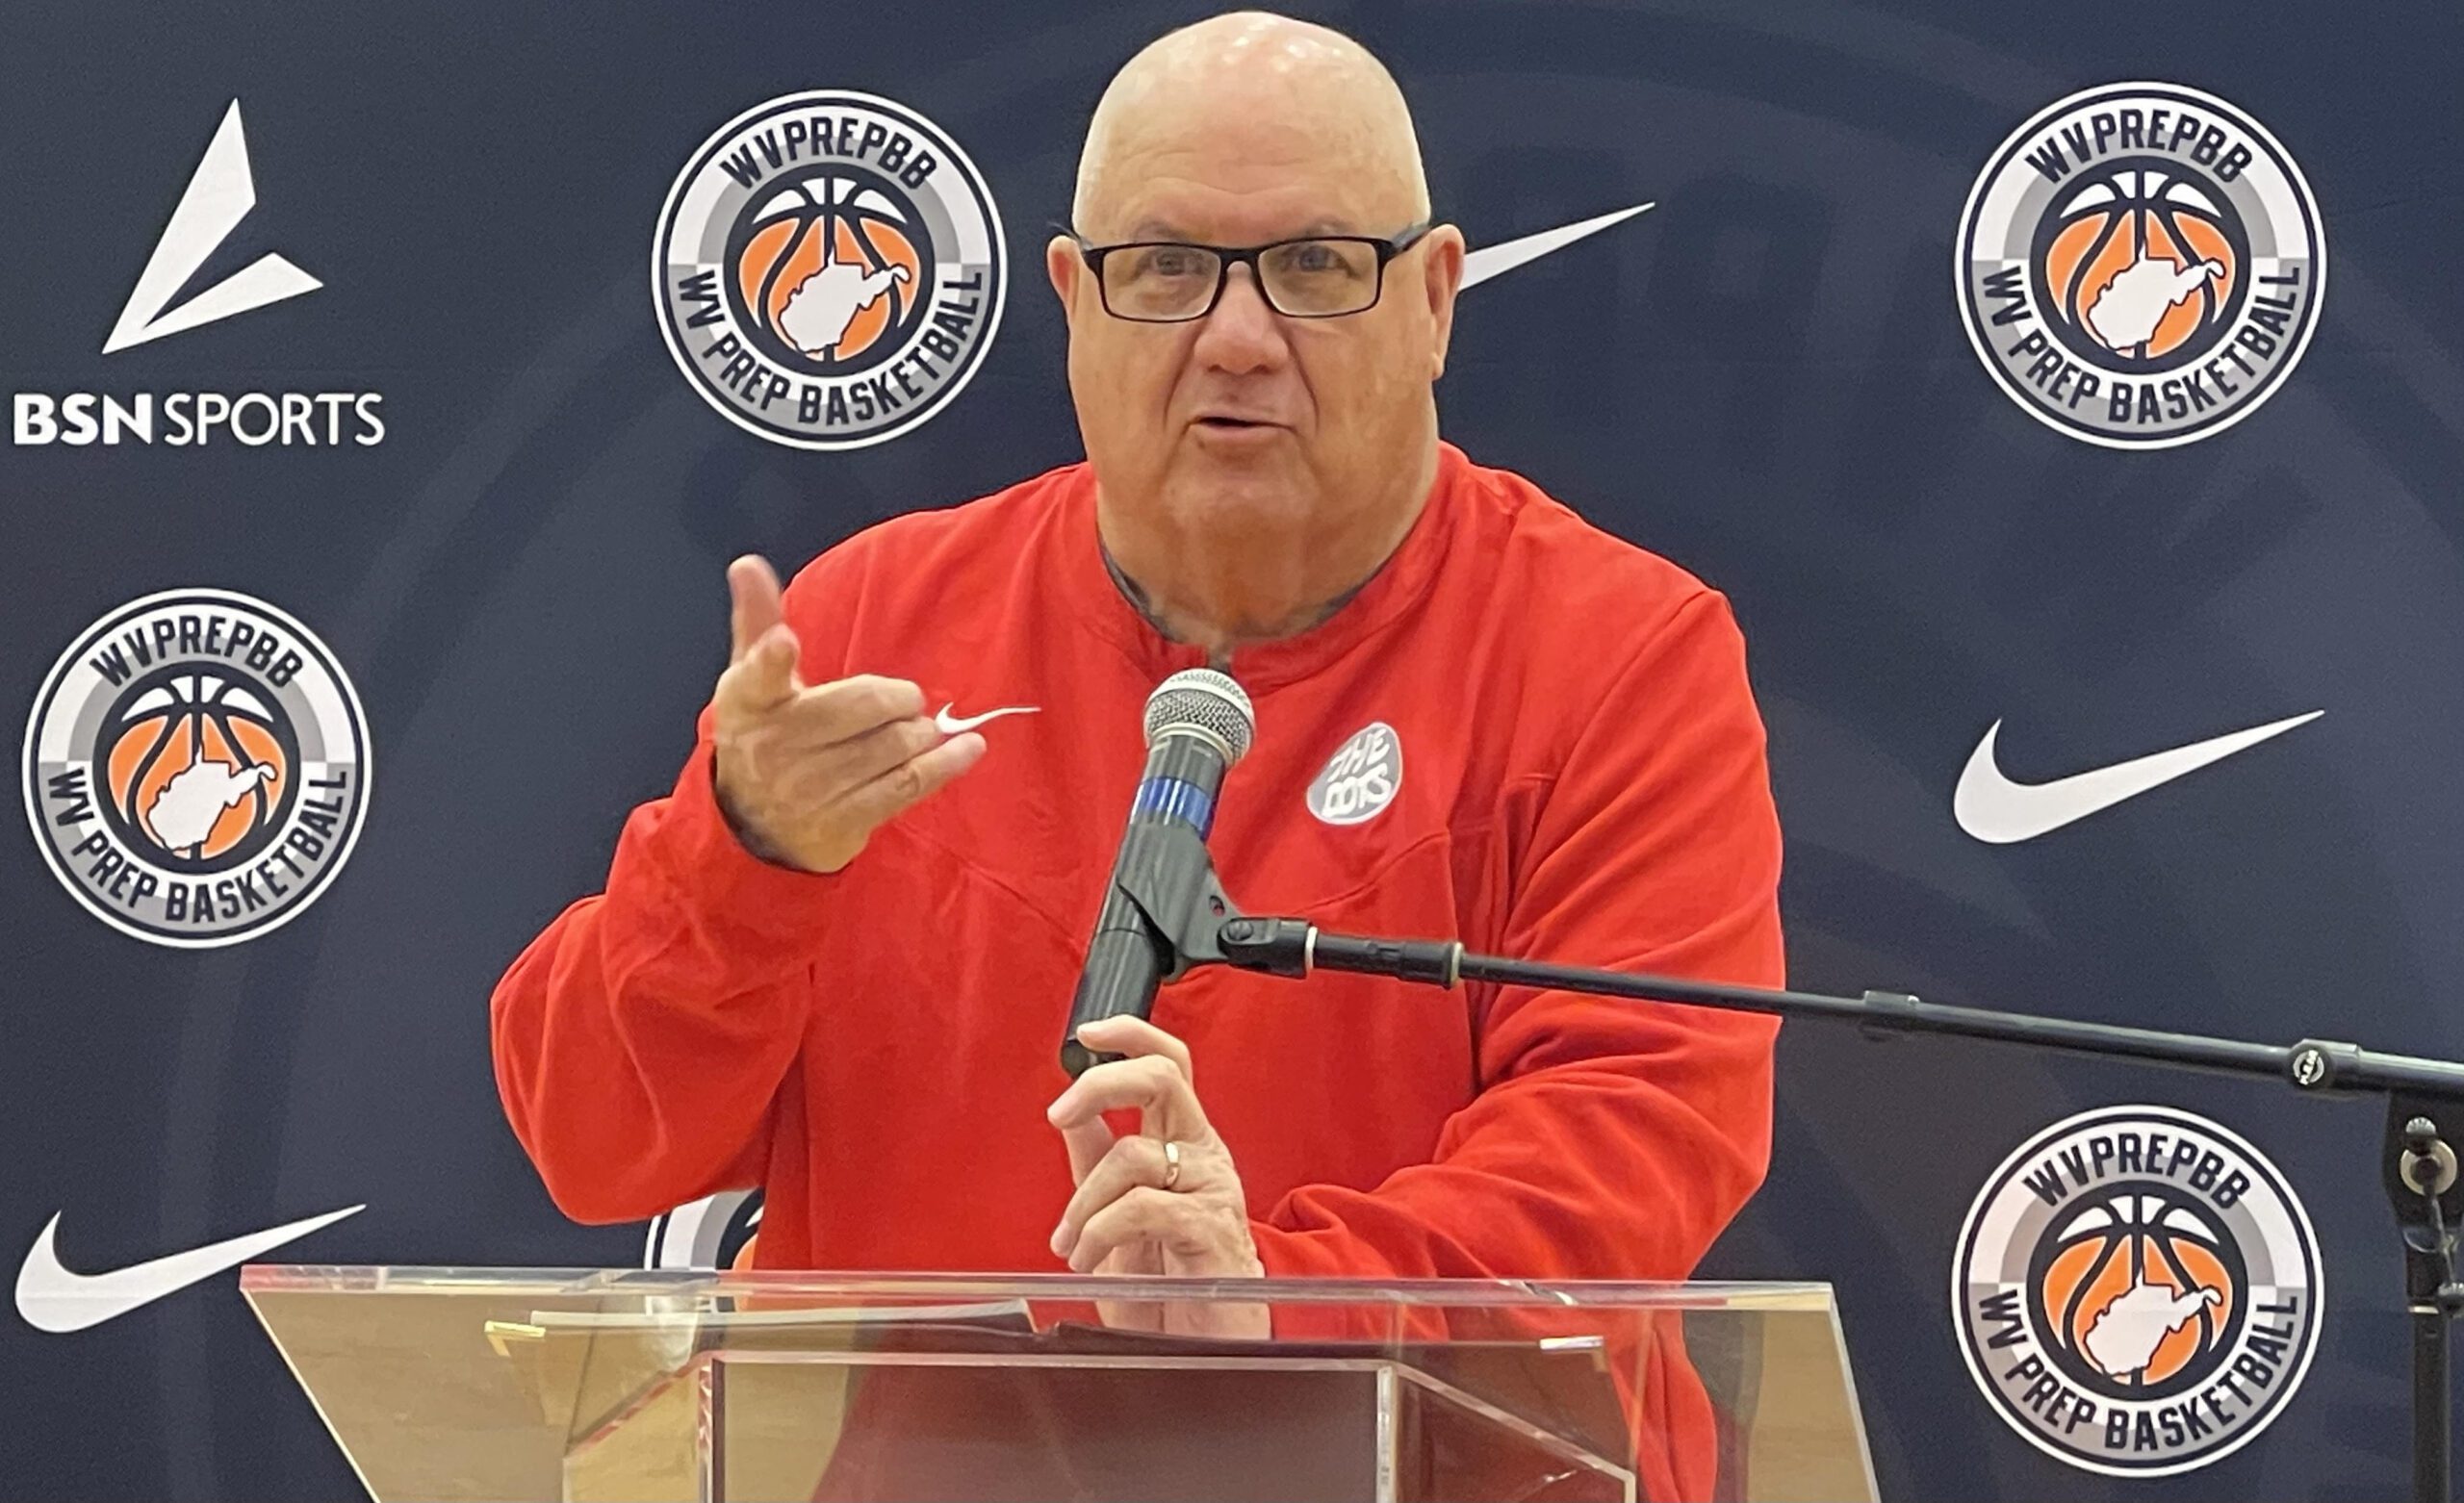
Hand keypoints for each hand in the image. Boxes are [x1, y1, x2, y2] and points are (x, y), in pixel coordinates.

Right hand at [712, 555, 986, 872]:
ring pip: (888, 747)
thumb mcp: (752, 682)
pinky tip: (967, 749)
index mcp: (749, 702)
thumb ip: (758, 622)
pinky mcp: (842, 822)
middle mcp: (774, 747)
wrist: (753, 826)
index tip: (783, 642)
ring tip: (922, 727)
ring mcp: (808, 790)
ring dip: (919, 733)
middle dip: (896, 699)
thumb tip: (748, 563)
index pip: (759, 675)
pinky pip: (905, 786)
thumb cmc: (764, 734)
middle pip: (856, 707)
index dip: (772, 658)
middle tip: (907, 700)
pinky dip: (944, 764)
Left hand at [1047, 1015, 1269, 1338]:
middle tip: (1060, 1114)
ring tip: (1070, 1243)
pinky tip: (1089, 1258)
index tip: (1086, 1035)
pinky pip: (1142, 1207)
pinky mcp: (1211, 1230)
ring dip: (1082, 1201)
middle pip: (1163, 1079)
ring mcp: (1213, 1190)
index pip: (1168, 1065)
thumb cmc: (1169, 1284)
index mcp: (1184, 1143)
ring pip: (1133, 1154)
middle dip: (1101, 1085)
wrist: (1205, 1348)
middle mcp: (1204, 1155)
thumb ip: (1098, 1162)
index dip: (1130, 1036)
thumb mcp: (1117, 1214)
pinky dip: (1099, 1231)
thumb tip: (1071, 1114)